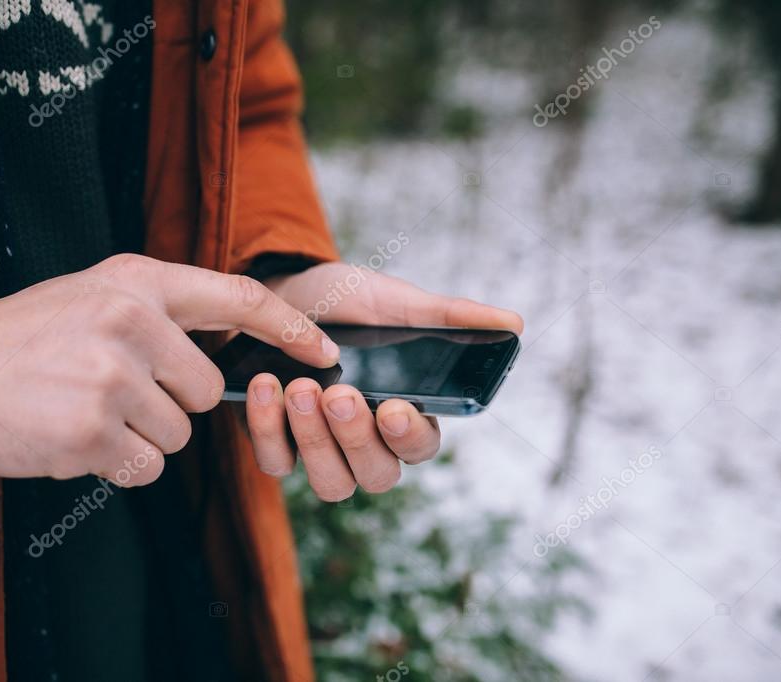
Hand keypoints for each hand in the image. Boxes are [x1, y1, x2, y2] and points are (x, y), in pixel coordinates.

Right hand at [0, 254, 338, 484]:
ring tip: (86, 411)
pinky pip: (145, 466)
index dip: (288, 327)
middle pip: (205, 389)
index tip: (324, 351)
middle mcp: (130, 321)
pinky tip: (75, 438)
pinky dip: (117, 465)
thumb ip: (159, 310)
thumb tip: (226, 348)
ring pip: (177, 434)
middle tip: (113, 391)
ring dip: (140, 436)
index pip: (238, 296)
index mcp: (137, 280)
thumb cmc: (29, 338)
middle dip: (170, 403)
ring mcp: (112, 376)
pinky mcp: (93, 430)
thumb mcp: (95, 295)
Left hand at [246, 262, 522, 500]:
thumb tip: (514, 323)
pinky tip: (267, 386)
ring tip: (300, 389)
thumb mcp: (397, 302)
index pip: (421, 447)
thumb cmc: (350, 303)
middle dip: (356, 438)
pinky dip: (269, 430)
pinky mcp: (280, 445)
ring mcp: (322, 450)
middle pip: (376, 475)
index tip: (394, 408)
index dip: (410, 436)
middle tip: (339, 393)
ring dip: (315, 441)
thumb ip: (450, 316)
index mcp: (407, 414)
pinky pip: (278, 463)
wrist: (285, 292)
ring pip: (330, 482)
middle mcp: (367, 443)